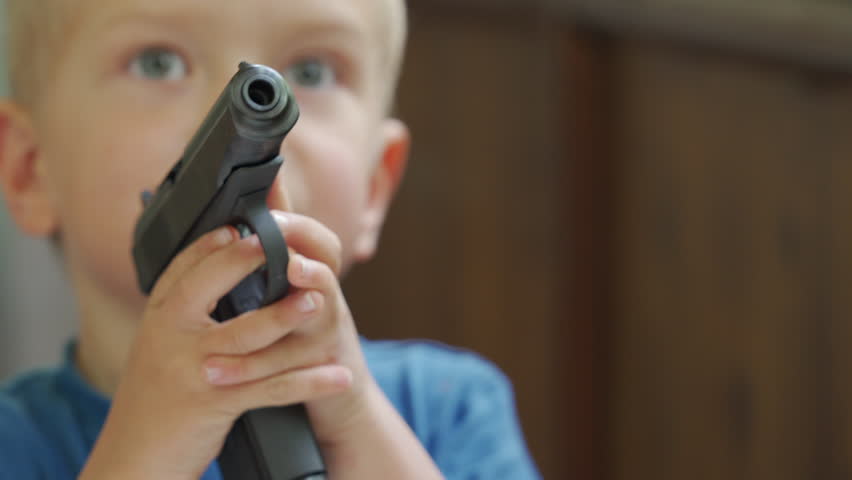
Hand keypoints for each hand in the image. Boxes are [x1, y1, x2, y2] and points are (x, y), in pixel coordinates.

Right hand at [80, 212, 371, 479]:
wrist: (136, 459)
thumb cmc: (156, 398)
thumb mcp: (160, 346)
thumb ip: (185, 312)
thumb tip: (216, 267)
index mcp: (160, 316)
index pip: (183, 267)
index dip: (212, 243)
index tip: (241, 225)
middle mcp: (169, 335)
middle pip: (207, 285)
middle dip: (245, 260)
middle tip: (280, 243)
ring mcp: (192, 368)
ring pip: (245, 334)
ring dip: (286, 315)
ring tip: (319, 301)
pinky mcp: (213, 403)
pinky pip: (271, 389)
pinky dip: (309, 382)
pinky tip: (338, 377)